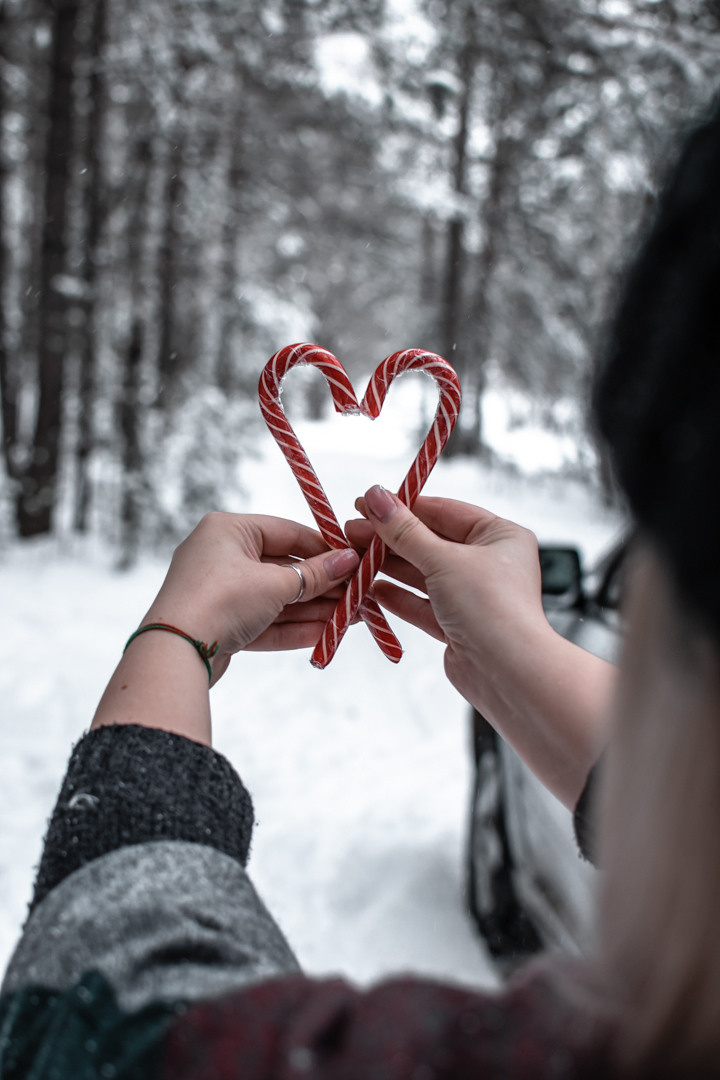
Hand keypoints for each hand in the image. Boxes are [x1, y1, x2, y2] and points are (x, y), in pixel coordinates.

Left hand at [92, 513, 358, 744]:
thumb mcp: (274, 584)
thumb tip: (349, 561)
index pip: (287, 532)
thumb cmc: (221, 600)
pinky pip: (264, 621)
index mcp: (229, 530)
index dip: (323, 548)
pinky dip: (293, 627)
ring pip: (276, 599)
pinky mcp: (220, 624)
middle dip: (322, 586)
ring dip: (313, 610)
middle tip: (358, 595)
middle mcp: (221, 555)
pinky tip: (326, 633)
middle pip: (284, 568)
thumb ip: (314, 575)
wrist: (175, 651)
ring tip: (352, 617)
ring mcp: (220, 592)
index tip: (354, 561)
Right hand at [347, 489, 544, 701]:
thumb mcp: (443, 560)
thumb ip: (405, 531)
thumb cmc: (491, 608)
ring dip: (389, 566)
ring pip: (423, 574)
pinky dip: (397, 596)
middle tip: (352, 529)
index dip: (404, 506)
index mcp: (500, 537)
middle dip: (390, 537)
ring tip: (354, 557)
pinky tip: (371, 588)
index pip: (445, 511)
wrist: (509, 673)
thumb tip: (378, 497)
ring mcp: (473, 596)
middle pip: (431, 542)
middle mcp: (489, 564)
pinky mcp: (457, 626)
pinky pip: (422, 604)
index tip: (369, 502)